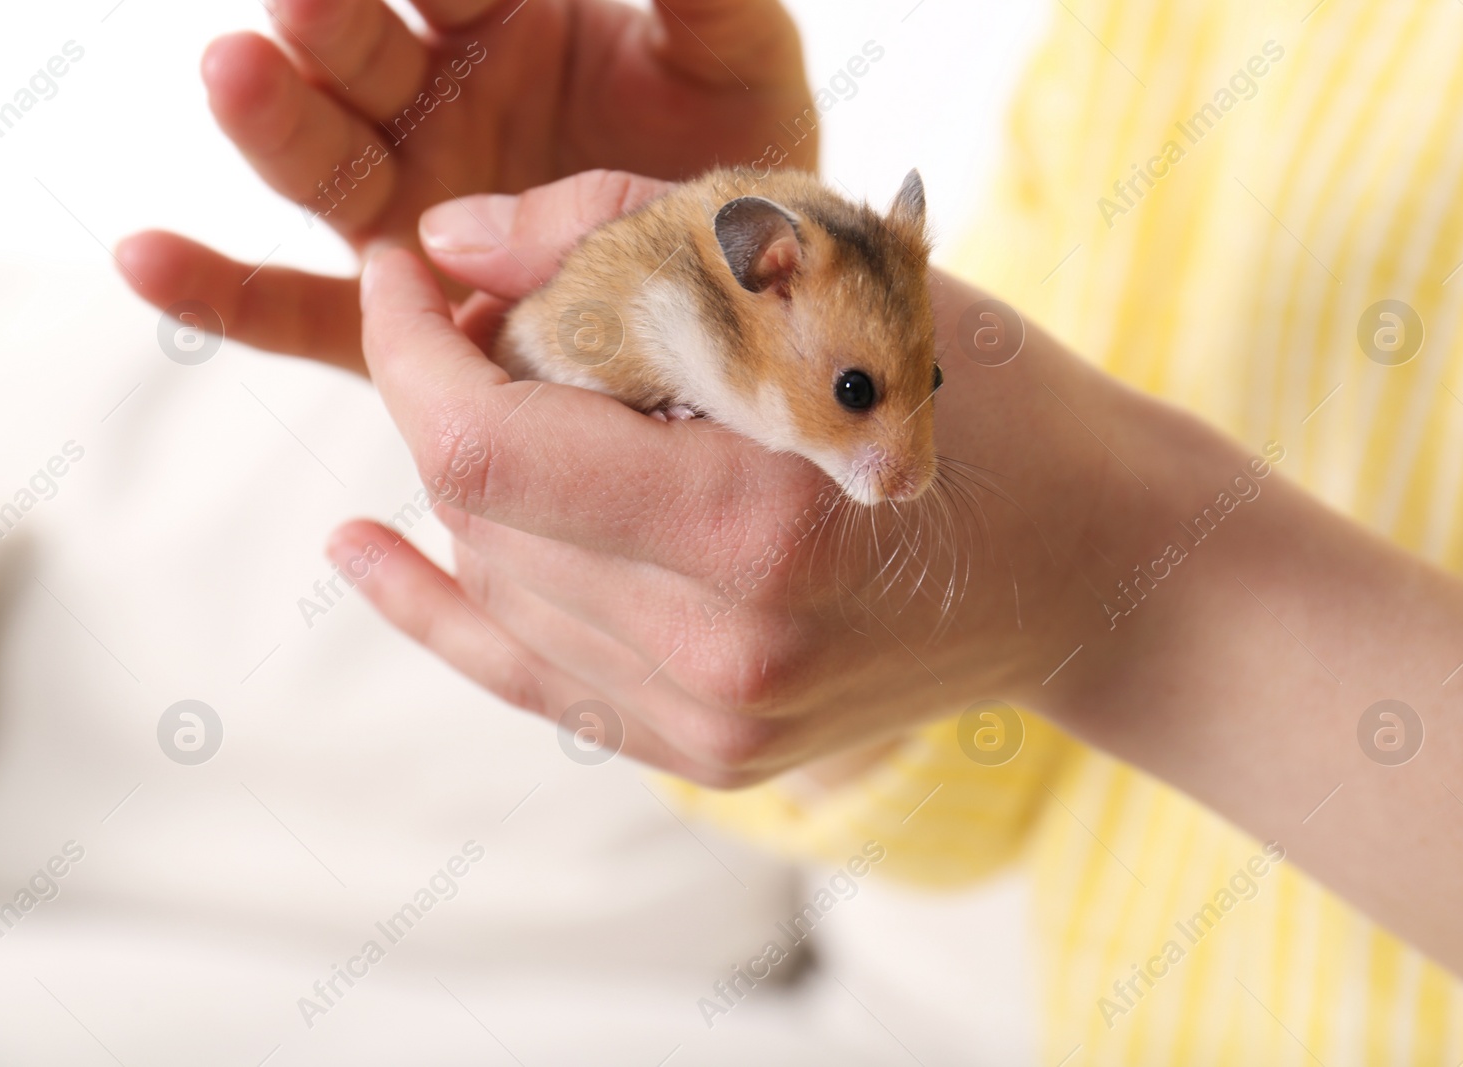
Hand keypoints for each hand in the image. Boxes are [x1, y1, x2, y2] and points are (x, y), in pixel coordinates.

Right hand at [115, 0, 815, 372]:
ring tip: (238, 70)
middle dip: (330, 20)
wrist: (750, 301)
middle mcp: (436, 109)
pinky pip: (299, 310)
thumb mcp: (733, 51)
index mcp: (503, 24)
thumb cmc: (739, 157)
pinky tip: (149, 260)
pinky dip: (221, 292)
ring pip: (321, 166)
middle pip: (356, 56)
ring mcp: (410, 213)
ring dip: (273, 121)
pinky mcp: (398, 317)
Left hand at [334, 170, 1115, 785]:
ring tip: (519, 383)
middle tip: (482, 306)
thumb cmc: (999, 404)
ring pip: (496, 580)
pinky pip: (527, 676)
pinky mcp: (710, 751)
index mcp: (762, 529)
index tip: (396, 266)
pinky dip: (440, 606)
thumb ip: (632, 232)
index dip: (407, 345)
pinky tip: (364, 551)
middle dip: (446, 388)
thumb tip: (452, 241)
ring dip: (472, 472)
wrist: (1098, 571)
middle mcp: (723, 655)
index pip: (487, 445)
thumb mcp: (842, 277)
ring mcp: (714, 725)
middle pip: (479, 511)